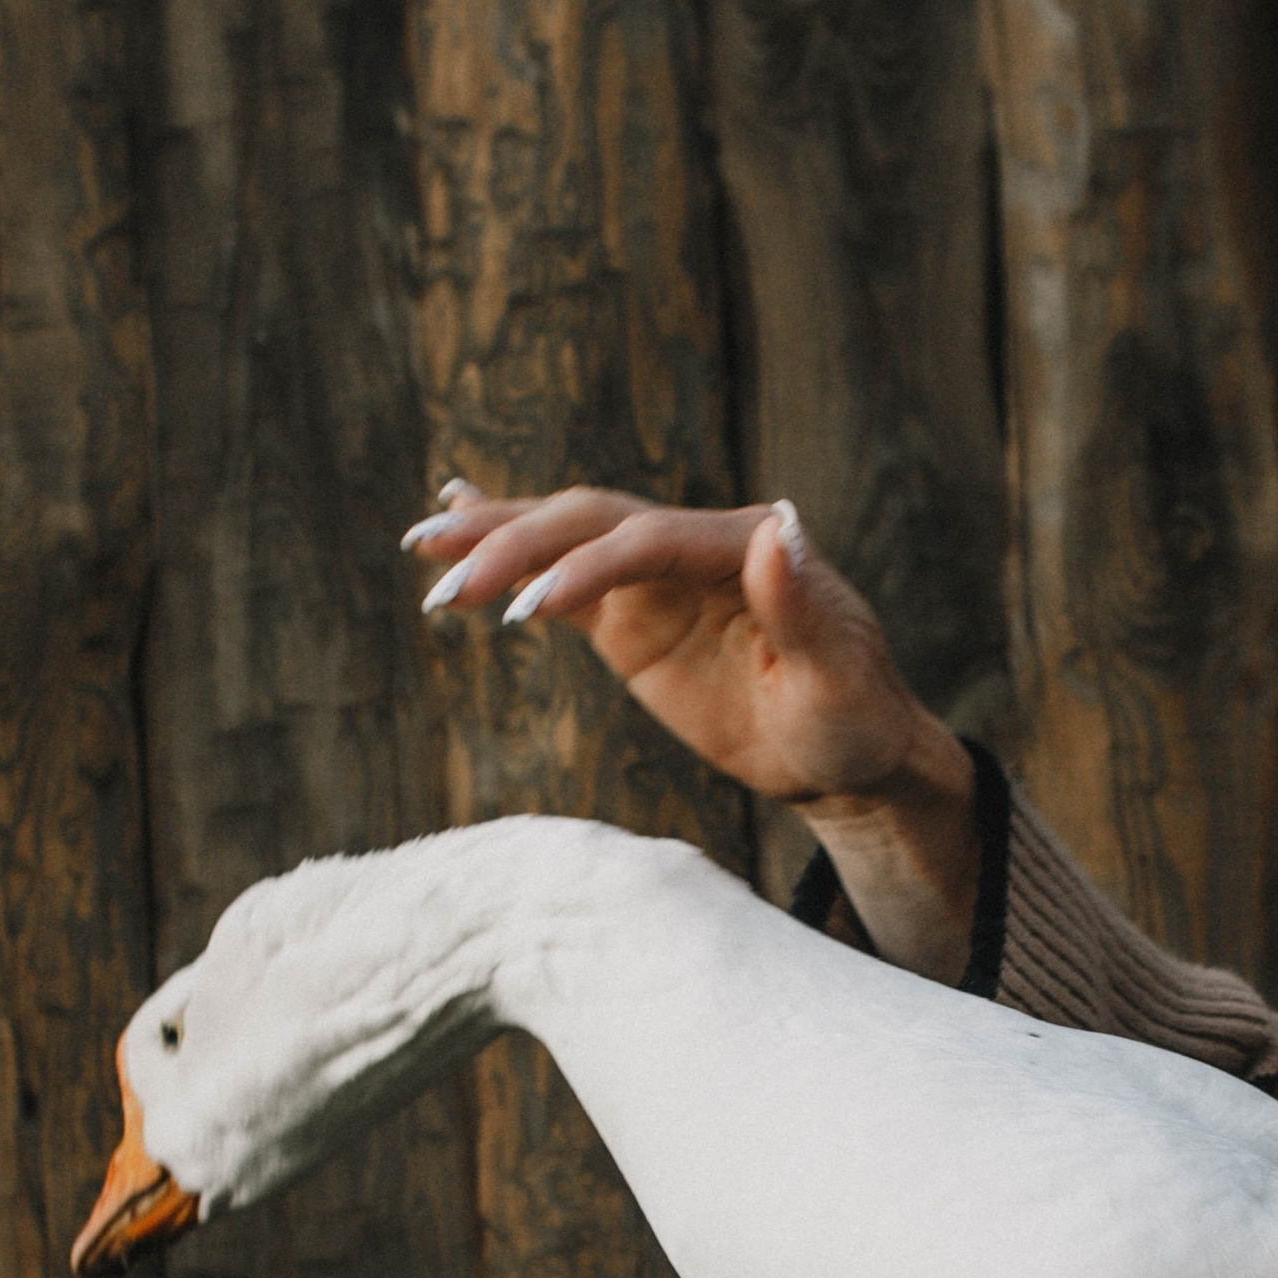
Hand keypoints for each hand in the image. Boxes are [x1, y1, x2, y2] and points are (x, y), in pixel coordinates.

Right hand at [403, 482, 981, 973]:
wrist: (848, 758)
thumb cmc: (854, 721)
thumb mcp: (838, 676)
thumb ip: (801, 603)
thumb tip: (781, 521)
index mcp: (747, 546)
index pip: (650, 538)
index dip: (589, 565)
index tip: (529, 606)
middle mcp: (696, 546)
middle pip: (592, 522)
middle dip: (516, 541)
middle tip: (442, 570)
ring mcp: (660, 578)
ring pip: (567, 538)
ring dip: (495, 537)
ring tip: (423, 541)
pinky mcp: (635, 617)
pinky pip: (565, 575)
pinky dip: (514, 550)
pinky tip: (459, 520)